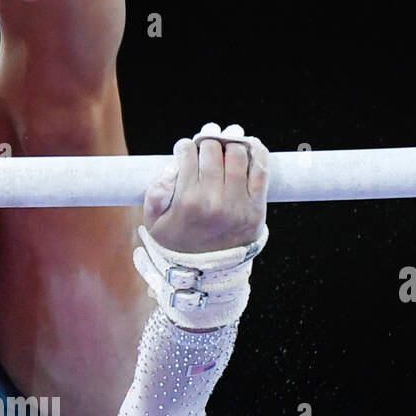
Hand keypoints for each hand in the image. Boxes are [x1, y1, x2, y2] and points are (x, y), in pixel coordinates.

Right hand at [141, 121, 268, 253]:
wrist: (204, 273)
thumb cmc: (177, 244)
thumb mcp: (154, 223)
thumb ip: (155, 192)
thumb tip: (172, 165)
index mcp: (187, 201)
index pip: (188, 154)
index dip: (185, 147)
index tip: (185, 149)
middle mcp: (214, 201)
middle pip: (212, 149)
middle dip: (206, 142)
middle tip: (204, 146)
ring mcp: (237, 204)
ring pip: (237, 153)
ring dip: (230, 144)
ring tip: (224, 147)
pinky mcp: (256, 208)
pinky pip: (261, 170)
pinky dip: (256, 152)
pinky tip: (249, 146)